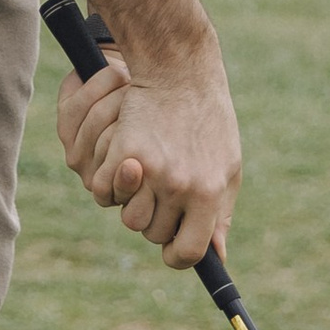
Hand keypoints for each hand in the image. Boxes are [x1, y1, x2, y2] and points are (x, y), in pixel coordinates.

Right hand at [58, 41, 238, 266]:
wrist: (180, 72)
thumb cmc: (208, 122)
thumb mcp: (226, 167)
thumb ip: (219, 214)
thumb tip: (217, 256)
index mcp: (209, 193)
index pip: (188, 252)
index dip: (176, 254)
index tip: (170, 244)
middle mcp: (181, 187)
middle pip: (152, 234)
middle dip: (153, 219)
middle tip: (159, 192)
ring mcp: (151, 172)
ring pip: (127, 217)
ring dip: (130, 202)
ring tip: (143, 176)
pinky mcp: (123, 154)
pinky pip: (103, 192)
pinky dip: (107, 184)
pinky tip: (121, 164)